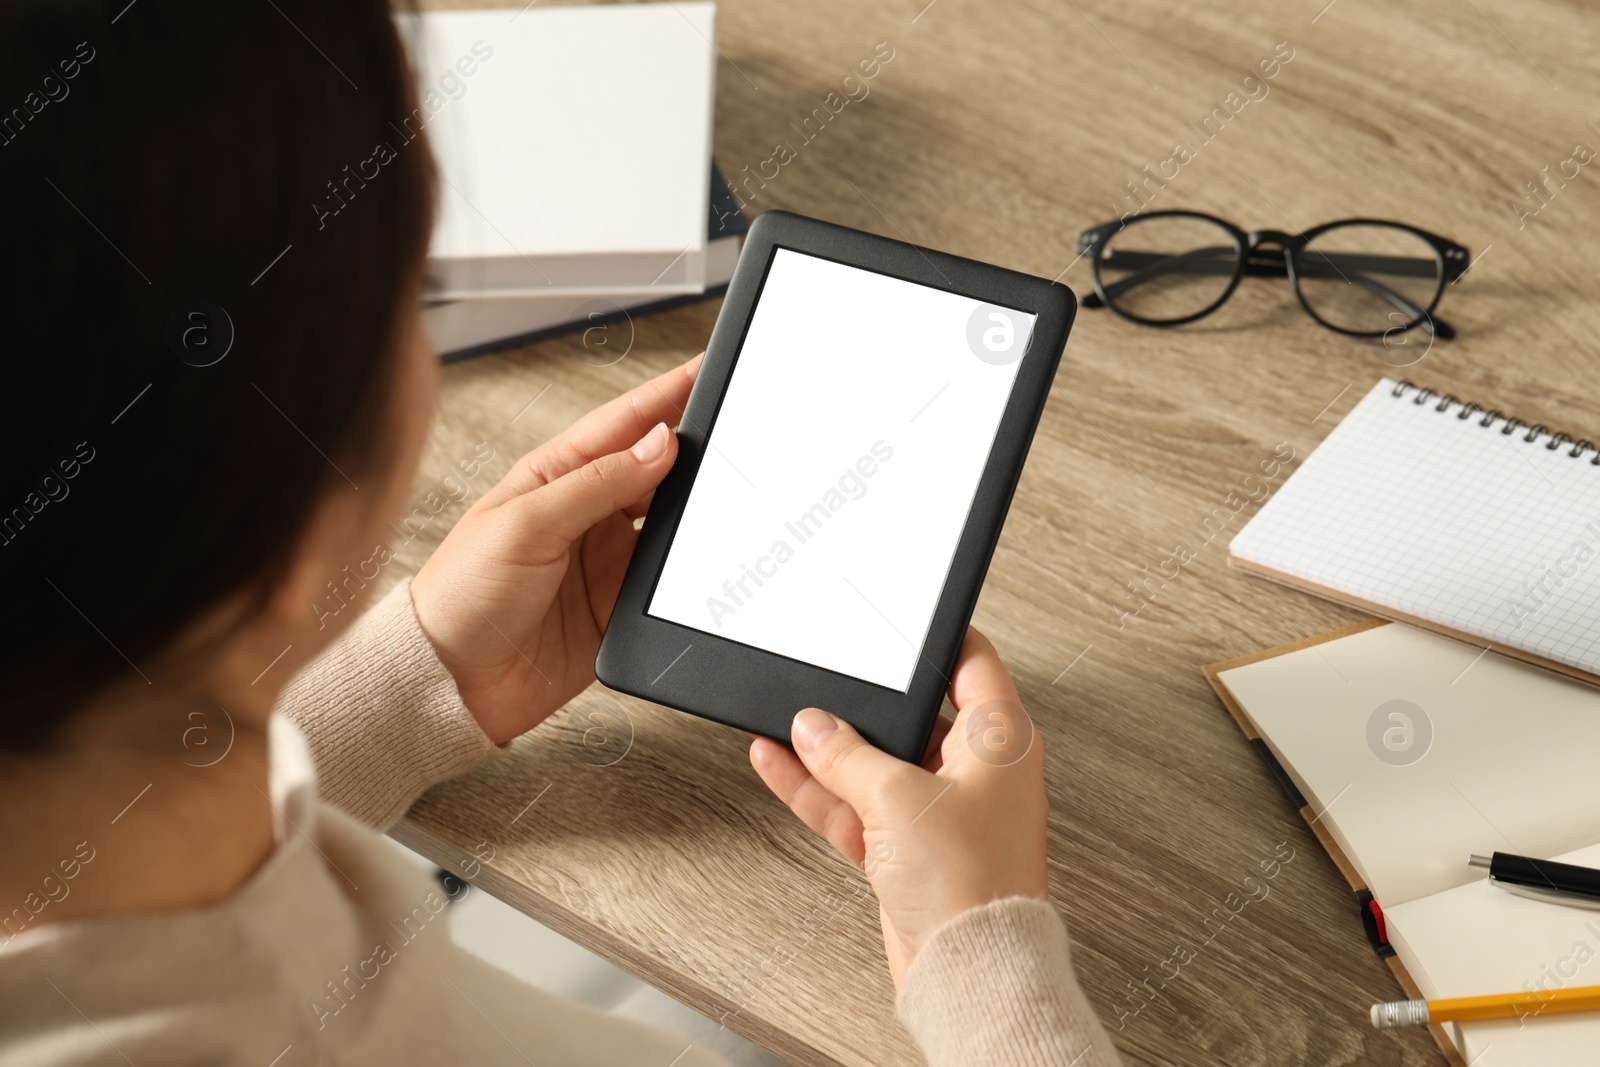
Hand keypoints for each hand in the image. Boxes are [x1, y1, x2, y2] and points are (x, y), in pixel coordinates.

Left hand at [410, 354, 700, 743]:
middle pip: (657, 468)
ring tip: (731, 492)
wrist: (450, 681)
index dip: (668, 393)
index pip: (624, 422)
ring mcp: (606, 559)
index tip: (709, 369)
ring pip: (672, 521)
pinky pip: (669, 581)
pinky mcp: (619, 605)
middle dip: (696, 448)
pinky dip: (692, 570)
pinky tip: (708, 558)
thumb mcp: (525, 524)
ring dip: (698, 510)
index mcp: (556, 475)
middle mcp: (586, 511)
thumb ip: (595, 482)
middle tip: (738, 430)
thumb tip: (658, 444)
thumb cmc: (460, 595)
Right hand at [749, 627, 1047, 988]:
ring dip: (830, 749)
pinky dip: (821, 790)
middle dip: (865, 704)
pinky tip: (782, 765)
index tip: (908, 620)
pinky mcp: (910, 852)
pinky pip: (858, 806)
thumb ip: (848, 755)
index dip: (941, 638)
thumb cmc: (971, 884)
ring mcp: (941, 814)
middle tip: (829, 679)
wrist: (968, 969)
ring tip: (786, 724)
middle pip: (916, 717)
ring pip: (876, 764)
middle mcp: (976, 773)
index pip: (974, 665)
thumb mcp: (898, 797)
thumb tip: (814, 728)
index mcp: (1001, 742)